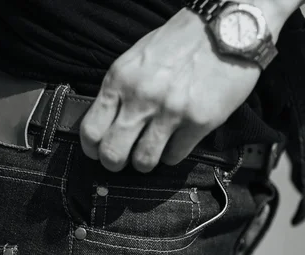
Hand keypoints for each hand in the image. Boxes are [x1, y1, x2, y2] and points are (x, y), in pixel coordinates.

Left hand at [79, 8, 266, 172]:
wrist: (226, 28)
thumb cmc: (179, 43)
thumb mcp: (134, 60)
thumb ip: (118, 91)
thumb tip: (104, 125)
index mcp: (120, 80)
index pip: (91, 130)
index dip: (91, 149)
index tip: (96, 152)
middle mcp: (141, 97)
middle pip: (112, 153)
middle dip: (113, 163)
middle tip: (120, 161)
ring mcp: (171, 111)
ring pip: (143, 161)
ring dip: (144, 162)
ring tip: (149, 153)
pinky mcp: (199, 121)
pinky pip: (175, 156)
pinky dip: (172, 154)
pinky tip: (175, 141)